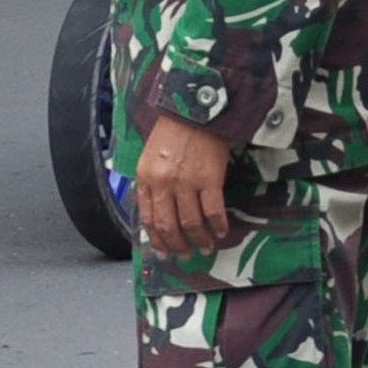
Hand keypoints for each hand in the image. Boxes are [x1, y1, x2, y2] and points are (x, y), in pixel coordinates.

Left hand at [132, 110, 233, 256]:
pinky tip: (221, 232)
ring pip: (190, 222)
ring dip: (198, 239)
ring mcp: (186, 182)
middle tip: (186, 255)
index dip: (156, 239)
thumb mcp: (150, 158)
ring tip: (205, 248)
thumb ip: (151, 184)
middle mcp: (163, 184)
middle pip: (168, 225)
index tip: (164, 252)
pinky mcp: (210, 178)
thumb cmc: (172, 134)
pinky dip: (217, 225)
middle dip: (177, 245)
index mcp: (146, 179)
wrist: (196, 111)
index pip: (148, 218)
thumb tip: (155, 213)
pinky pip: (213, 210)